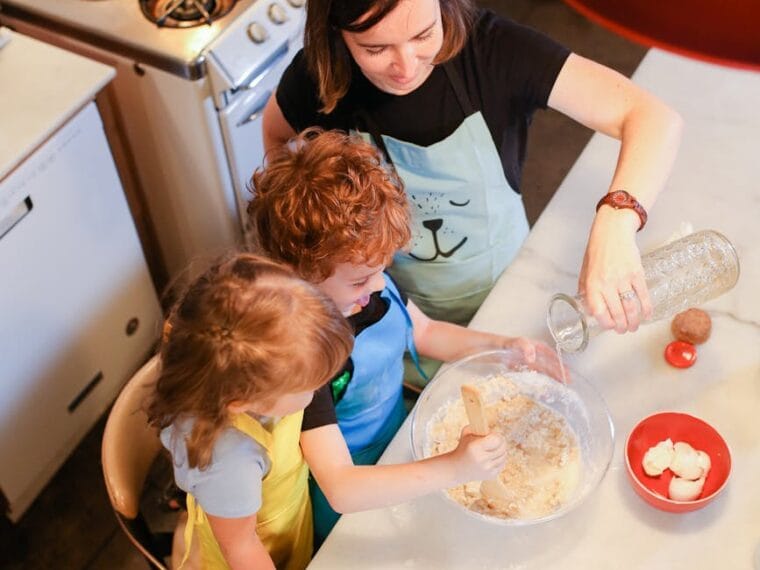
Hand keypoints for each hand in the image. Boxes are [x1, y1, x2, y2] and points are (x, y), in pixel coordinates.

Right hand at [448, 427, 506, 481]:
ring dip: (501, 450)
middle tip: (495, 440)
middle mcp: (482, 459)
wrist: (456, 469)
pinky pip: (502, 464)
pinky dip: (500, 459)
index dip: (497, 435)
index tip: (492, 435)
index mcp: (475, 447)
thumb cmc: (463, 448)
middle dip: (501, 442)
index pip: (497, 439)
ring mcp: (487, 469)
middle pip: (503, 448)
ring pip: (504, 456)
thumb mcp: (466, 434)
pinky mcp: (491, 475)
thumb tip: (491, 428)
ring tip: (492, 448)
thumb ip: (478, 426)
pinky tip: (492, 457)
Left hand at [578, 208, 652, 332]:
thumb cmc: (597, 249)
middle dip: (621, 326)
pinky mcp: (637, 273)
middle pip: (617, 312)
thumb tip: (588, 307)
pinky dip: (646, 308)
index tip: (609, 327)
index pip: (598, 311)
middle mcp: (607, 283)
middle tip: (623, 330)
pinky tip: (646, 315)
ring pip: (631, 307)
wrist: (613, 231)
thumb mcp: (584, 270)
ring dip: (634, 321)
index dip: (606, 323)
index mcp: (592, 284)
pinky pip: (643, 296)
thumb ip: (585, 289)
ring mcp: (623, 279)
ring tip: (633, 326)